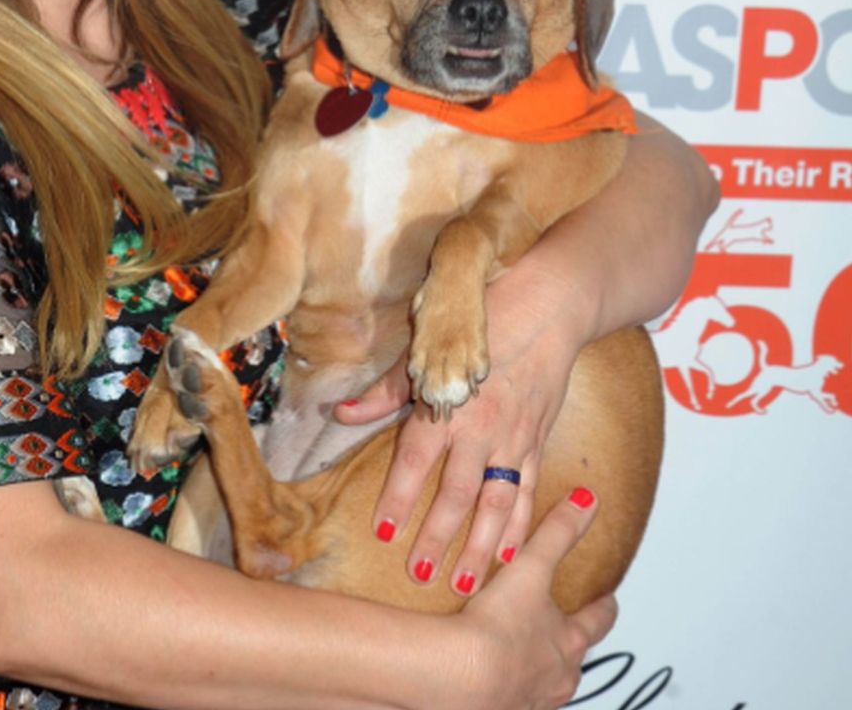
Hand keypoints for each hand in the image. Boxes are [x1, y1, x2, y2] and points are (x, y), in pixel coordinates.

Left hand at [335, 265, 581, 594]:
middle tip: (419, 572)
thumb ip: (386, 390)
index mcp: (447, 405)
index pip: (416, 461)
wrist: (548, 307)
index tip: (382, 530)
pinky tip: (511, 556)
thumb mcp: (428, 347)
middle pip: (456, 494)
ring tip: (463, 584)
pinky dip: (521, 527)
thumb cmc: (484, 320)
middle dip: (437, 536)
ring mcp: (514, 440)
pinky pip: (529, 493)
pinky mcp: (537, 442)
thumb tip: (342, 413)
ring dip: (480, 548)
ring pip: (496, 505)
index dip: (399, 497)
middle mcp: (481, 429)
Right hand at [456, 488, 617, 709]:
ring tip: (515, 650)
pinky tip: (485, 674)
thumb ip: (558, 532)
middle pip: (574, 657)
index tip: (606, 598)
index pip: (598, 620)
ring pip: (544, 682)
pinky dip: (503, 685)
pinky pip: (509, 697)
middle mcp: (558, 678)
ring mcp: (531, 700)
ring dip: (535, 667)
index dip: (603, 606)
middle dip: (568, 642)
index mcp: (570, 642)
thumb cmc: (499, 627)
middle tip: (558, 626)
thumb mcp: (531, 569)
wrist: (461, 677)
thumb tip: (588, 501)